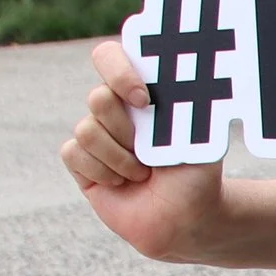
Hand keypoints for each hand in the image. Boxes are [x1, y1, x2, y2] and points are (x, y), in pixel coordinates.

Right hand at [61, 35, 225, 259]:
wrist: (185, 218)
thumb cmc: (196, 173)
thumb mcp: (201, 136)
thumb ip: (189, 106)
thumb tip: (180, 80)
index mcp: (141, 91)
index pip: (110, 57)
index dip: (118, 71)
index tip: (142, 100)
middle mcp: (114, 109)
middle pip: (98, 98)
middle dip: (127, 132)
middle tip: (150, 154)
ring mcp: (96, 135)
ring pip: (87, 130)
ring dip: (119, 159)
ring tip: (142, 174)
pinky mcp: (81, 162)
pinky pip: (73, 153)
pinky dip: (101, 172)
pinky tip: (120, 183)